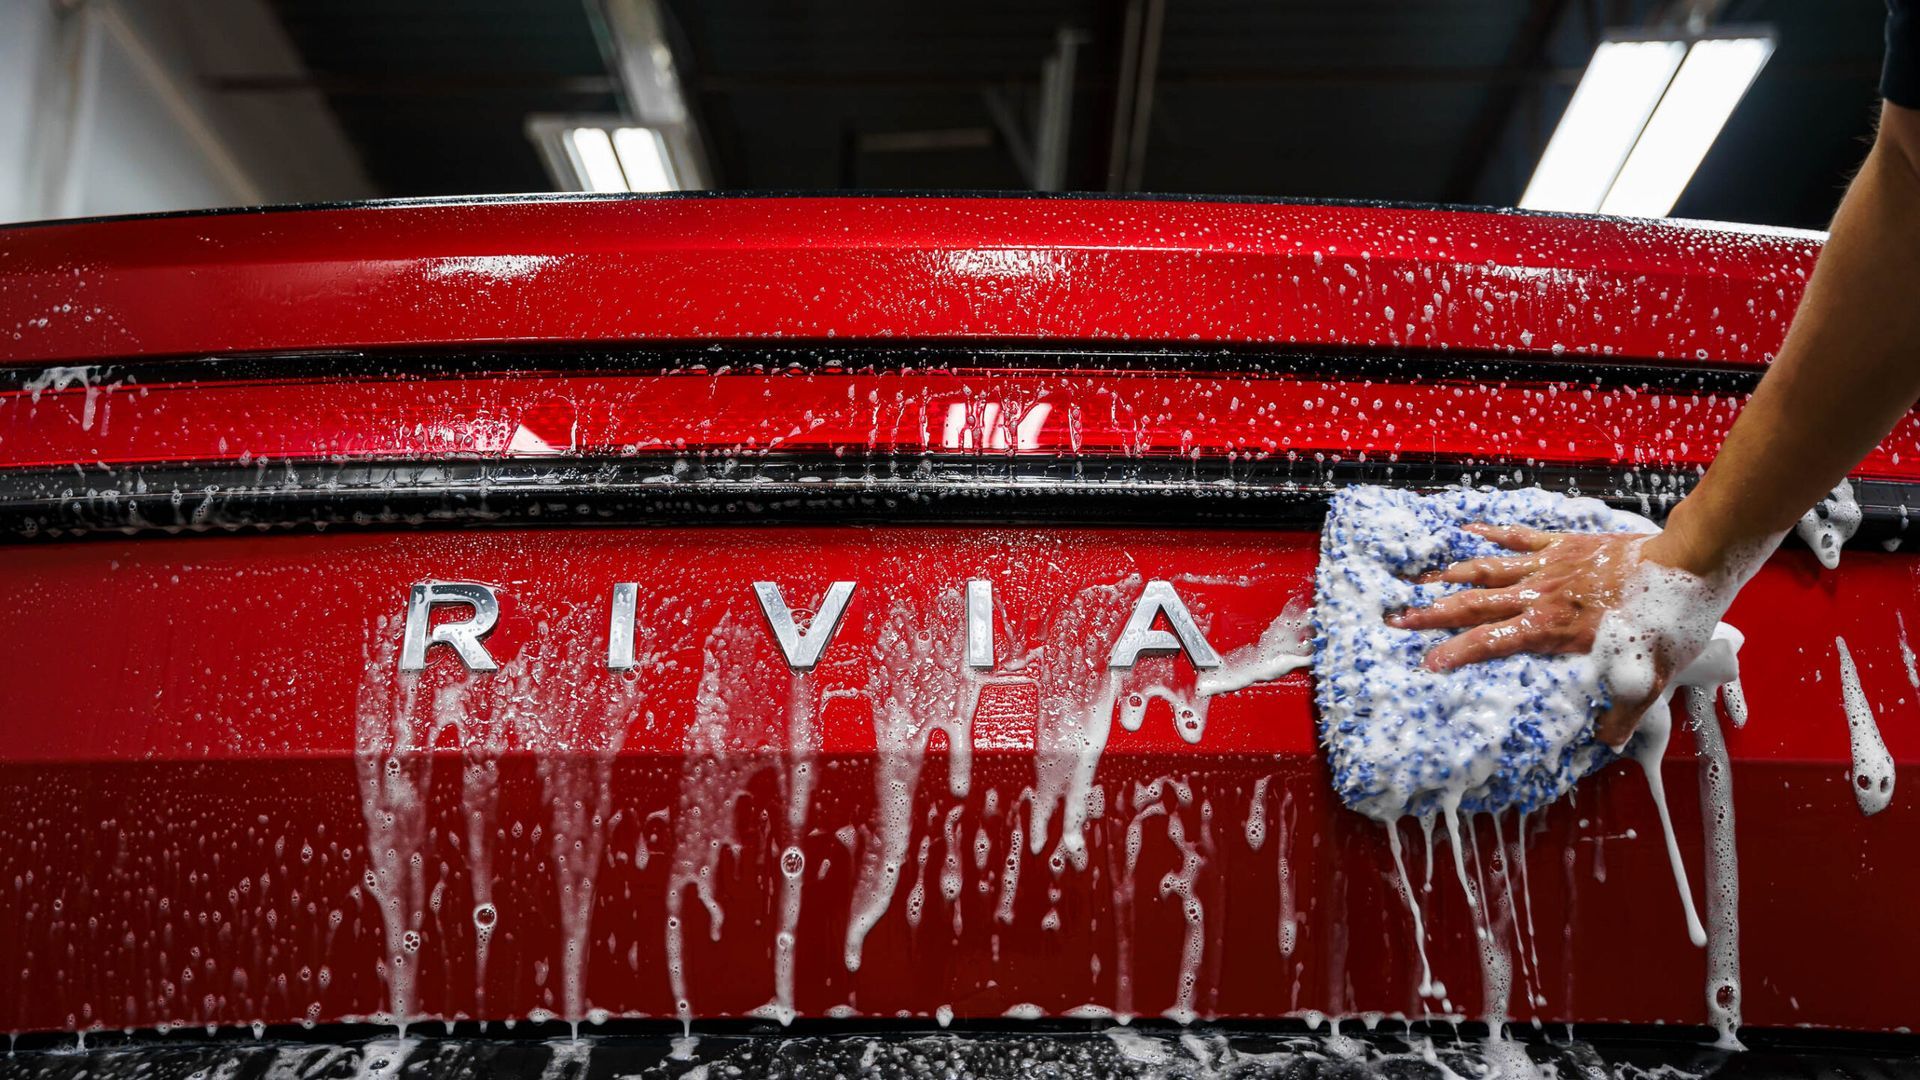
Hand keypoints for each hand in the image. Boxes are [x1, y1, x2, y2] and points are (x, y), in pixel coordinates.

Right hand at [1385, 524, 1664, 746]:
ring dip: (1449, 575)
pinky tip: (1467, 531)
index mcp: (1551, 629)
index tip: (1426, 663)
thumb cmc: (1666, 621)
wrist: (1686, 563)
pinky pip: (1518, 538)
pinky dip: (1490, 534)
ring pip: (1486, 569)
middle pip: (1473, 604)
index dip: (1455, 654)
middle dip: (1431, 614)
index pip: (1490, 643)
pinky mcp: (1563, 544)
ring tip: (1417, 580)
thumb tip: (1605, 741)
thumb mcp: (1649, 679)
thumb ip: (1622, 710)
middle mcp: (1540, 596)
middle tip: (1396, 618)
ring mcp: (1548, 566)